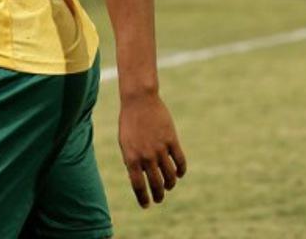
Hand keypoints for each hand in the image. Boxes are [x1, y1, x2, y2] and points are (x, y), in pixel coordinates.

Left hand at [118, 92, 186, 207]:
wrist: (139, 100)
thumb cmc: (129, 122)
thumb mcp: (125, 143)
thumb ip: (132, 161)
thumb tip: (140, 178)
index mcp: (131, 158)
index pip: (138, 186)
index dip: (143, 198)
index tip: (146, 205)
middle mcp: (146, 156)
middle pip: (156, 184)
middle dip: (158, 195)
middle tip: (159, 199)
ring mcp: (160, 148)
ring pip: (169, 175)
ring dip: (169, 185)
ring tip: (168, 187)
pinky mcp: (172, 140)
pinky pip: (179, 161)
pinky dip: (180, 170)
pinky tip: (179, 174)